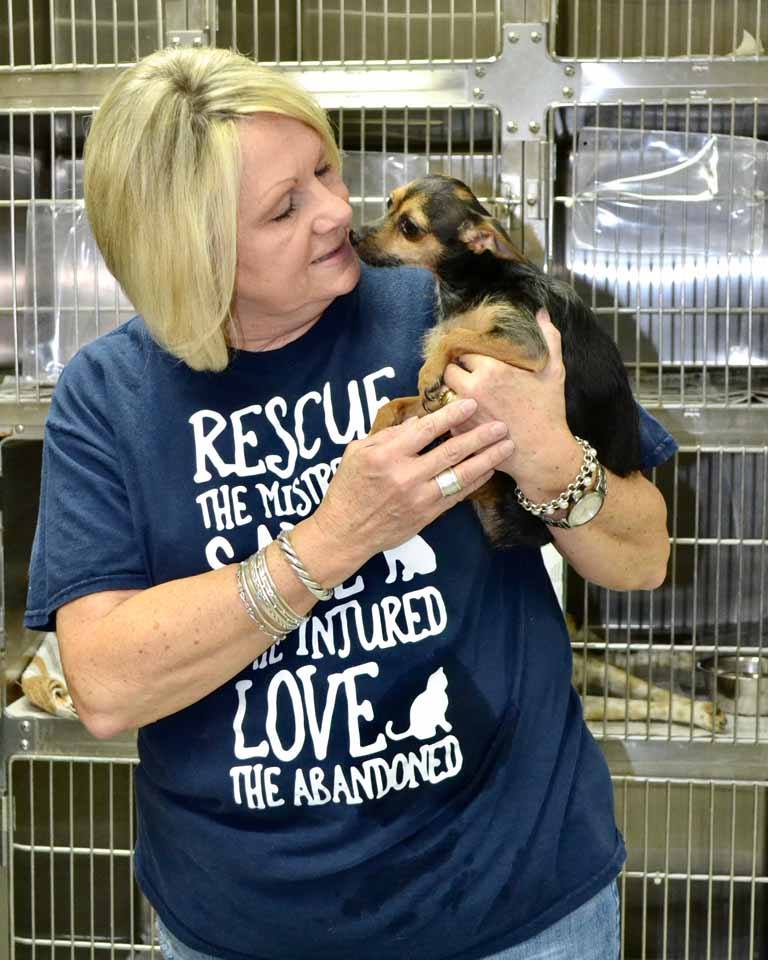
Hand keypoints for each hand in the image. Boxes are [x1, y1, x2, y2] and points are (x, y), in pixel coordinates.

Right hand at [299, 398, 514, 581]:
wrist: (345, 532)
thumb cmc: (348, 488)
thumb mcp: (357, 452)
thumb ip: (389, 434)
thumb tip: (420, 420)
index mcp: (386, 456)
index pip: (426, 429)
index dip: (451, 415)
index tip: (471, 404)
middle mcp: (405, 476)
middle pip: (451, 451)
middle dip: (480, 437)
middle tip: (501, 425)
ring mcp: (419, 498)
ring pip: (460, 475)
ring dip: (487, 459)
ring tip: (506, 447)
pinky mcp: (427, 515)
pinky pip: (457, 495)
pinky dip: (475, 481)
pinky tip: (488, 470)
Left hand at [443, 309, 580, 492]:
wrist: (543, 452)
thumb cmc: (549, 411)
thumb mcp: (554, 371)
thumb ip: (548, 338)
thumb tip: (542, 313)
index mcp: (492, 370)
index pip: (465, 352)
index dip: (470, 356)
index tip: (476, 361)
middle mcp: (473, 388)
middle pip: (449, 370)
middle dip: (457, 372)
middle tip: (468, 378)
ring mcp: (463, 411)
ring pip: (445, 392)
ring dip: (452, 392)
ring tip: (465, 395)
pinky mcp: (459, 431)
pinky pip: (447, 415)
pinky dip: (453, 413)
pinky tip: (467, 414)